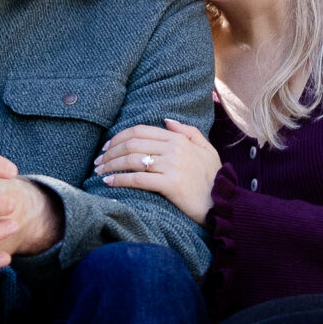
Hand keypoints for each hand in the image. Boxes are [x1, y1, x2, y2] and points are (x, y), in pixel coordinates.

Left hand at [95, 117, 220, 224]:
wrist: (224, 202)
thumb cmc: (214, 178)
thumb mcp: (207, 149)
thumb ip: (188, 131)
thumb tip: (166, 120)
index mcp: (179, 139)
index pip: (141, 131)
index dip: (119, 137)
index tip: (107, 146)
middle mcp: (174, 149)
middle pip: (132, 144)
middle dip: (110, 151)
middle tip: (98, 161)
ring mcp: (172, 166)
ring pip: (132, 159)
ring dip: (111, 165)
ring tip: (99, 172)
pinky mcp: (170, 184)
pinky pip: (137, 179)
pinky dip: (119, 179)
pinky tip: (108, 182)